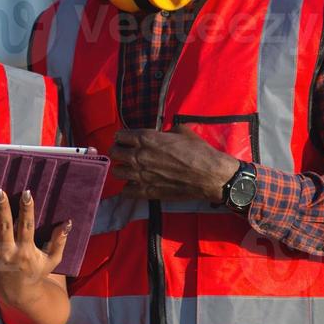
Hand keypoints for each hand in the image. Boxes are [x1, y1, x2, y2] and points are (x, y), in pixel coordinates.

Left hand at [0, 191, 70, 308]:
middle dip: (2, 209)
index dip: (27, 210)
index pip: (27, 226)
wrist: (18, 295)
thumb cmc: (36, 273)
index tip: (27, 193)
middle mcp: (7, 251)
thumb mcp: (52, 260)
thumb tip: (67, 221)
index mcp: (25, 250)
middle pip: (4, 227)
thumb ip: (59, 241)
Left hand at [112, 124, 239, 201]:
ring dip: (122, 169)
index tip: (126, 140)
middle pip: (114, 153)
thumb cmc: (198, 151)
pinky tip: (135, 185)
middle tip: (126, 153)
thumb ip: (163, 132)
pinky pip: (126, 191)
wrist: (209, 175)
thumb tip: (160, 135)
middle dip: (119, 151)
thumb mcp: (181, 131)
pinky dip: (128, 188)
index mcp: (146, 138)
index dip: (122, 137)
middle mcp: (138, 156)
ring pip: (116, 172)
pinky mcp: (147, 192)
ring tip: (130, 169)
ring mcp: (141, 176)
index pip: (119, 136)